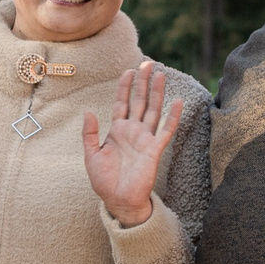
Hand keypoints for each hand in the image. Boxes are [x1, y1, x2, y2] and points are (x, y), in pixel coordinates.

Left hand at [83, 61, 183, 227]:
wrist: (118, 200)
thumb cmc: (104, 180)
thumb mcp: (91, 155)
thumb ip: (89, 133)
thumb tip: (88, 111)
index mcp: (117, 131)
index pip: (122, 103)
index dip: (125, 87)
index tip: (129, 71)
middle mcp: (133, 131)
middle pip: (139, 101)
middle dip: (143, 82)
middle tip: (148, 63)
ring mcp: (145, 139)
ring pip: (153, 110)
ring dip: (156, 93)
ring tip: (160, 74)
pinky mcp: (154, 149)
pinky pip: (165, 130)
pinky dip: (172, 117)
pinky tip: (177, 102)